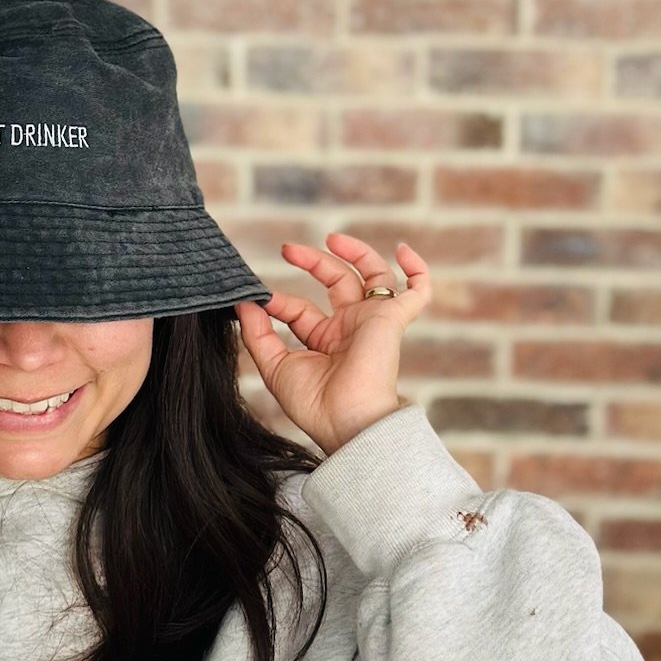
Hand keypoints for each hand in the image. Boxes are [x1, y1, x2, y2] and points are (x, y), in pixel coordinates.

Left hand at [232, 233, 430, 456]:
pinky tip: (402, 249)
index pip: (301, 308)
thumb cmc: (314, 404)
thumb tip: (242, 303)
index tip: (257, 298)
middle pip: (337, 282)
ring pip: (372, 276)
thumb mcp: (274, 366)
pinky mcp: (392, 319)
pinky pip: (417, 291)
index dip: (278, 301)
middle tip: (288, 249)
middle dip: (314, 262)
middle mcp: (350, 328)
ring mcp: (372, 321)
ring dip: (355, 253)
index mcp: (324, 340)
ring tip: (332, 238)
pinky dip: (417, 269)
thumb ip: (257, 333)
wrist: (346, 422)